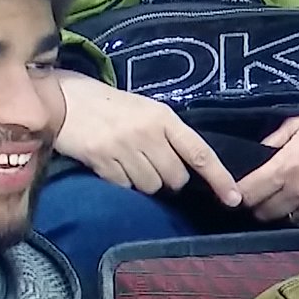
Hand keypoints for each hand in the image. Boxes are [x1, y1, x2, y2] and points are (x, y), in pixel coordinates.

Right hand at [54, 70, 241, 205]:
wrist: (64, 100)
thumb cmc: (108, 105)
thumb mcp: (144, 111)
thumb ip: (167, 135)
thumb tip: (187, 169)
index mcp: (164, 118)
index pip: (200, 153)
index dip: (220, 178)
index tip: (234, 198)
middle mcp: (148, 133)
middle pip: (176, 177)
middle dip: (170, 180)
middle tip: (152, 164)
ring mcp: (125, 148)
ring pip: (152, 187)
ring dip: (144, 182)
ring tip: (129, 162)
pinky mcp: (103, 162)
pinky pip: (126, 187)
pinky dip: (123, 183)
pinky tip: (112, 165)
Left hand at [235, 102, 298, 223]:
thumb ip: (274, 140)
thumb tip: (256, 153)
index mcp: (285, 167)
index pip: (248, 193)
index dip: (238, 193)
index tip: (237, 190)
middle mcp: (297, 191)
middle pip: (262, 213)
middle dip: (256, 205)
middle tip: (258, 194)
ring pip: (283, 220)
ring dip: (277, 211)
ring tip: (280, 199)